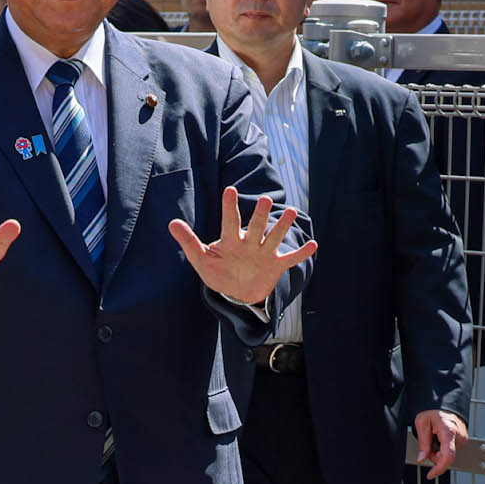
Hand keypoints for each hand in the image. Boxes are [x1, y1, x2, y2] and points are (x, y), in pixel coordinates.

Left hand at [170, 189, 319, 307]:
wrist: (237, 293)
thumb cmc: (218, 273)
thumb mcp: (201, 259)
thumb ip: (188, 241)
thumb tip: (171, 222)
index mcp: (231, 240)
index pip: (229, 221)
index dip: (230, 207)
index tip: (230, 190)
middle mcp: (250, 243)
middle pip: (256, 227)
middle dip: (261, 215)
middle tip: (265, 200)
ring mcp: (264, 254)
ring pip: (274, 238)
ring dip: (282, 227)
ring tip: (291, 212)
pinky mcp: (276, 266)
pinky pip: (290, 259)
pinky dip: (301, 254)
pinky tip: (313, 245)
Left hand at [414, 409, 467, 477]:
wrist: (445, 403)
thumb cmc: (433, 410)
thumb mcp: (422, 423)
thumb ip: (423, 443)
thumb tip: (422, 458)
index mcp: (449, 431)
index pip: (447, 456)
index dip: (439, 468)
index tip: (431, 474)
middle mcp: (459, 436)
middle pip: (446, 457)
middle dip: (434, 456)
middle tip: (427, 444)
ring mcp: (463, 438)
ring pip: (448, 455)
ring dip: (439, 452)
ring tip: (434, 438)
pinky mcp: (463, 440)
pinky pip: (451, 450)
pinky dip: (444, 449)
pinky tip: (440, 439)